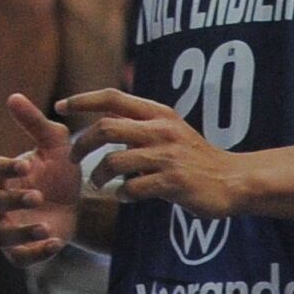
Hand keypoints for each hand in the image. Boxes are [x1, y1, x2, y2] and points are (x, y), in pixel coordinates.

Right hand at [0, 92, 85, 264]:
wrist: (80, 203)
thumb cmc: (60, 169)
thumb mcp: (55, 142)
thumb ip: (34, 121)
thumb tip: (13, 96)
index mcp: (6, 174)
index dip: (4, 169)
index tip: (26, 166)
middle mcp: (2, 201)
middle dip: (12, 200)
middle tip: (38, 196)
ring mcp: (11, 226)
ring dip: (19, 233)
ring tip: (44, 227)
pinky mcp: (24, 249)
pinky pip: (17, 258)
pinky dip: (33, 253)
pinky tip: (55, 242)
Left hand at [53, 89, 252, 218]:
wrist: (233, 180)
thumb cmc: (194, 157)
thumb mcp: (169, 130)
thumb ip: (139, 124)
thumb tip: (101, 119)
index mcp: (158, 113)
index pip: (112, 97)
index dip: (81, 100)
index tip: (59, 107)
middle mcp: (161, 129)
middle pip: (106, 128)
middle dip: (81, 143)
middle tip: (73, 158)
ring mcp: (167, 156)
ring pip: (115, 160)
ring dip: (99, 174)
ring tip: (99, 183)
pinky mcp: (173, 182)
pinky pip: (134, 187)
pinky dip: (123, 193)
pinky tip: (124, 196)